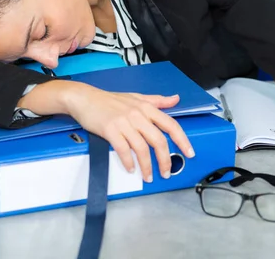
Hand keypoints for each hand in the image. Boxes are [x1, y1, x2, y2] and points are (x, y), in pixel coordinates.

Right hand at [64, 83, 194, 182]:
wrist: (85, 98)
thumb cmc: (109, 100)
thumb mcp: (136, 97)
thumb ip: (157, 100)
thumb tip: (175, 99)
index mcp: (147, 107)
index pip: (171, 125)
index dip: (182, 140)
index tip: (189, 153)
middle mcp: (138, 115)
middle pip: (158, 141)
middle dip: (165, 160)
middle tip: (166, 172)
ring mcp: (124, 122)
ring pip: (141, 148)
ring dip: (147, 166)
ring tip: (148, 176)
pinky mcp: (110, 130)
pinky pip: (123, 149)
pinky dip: (128, 162)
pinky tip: (131, 168)